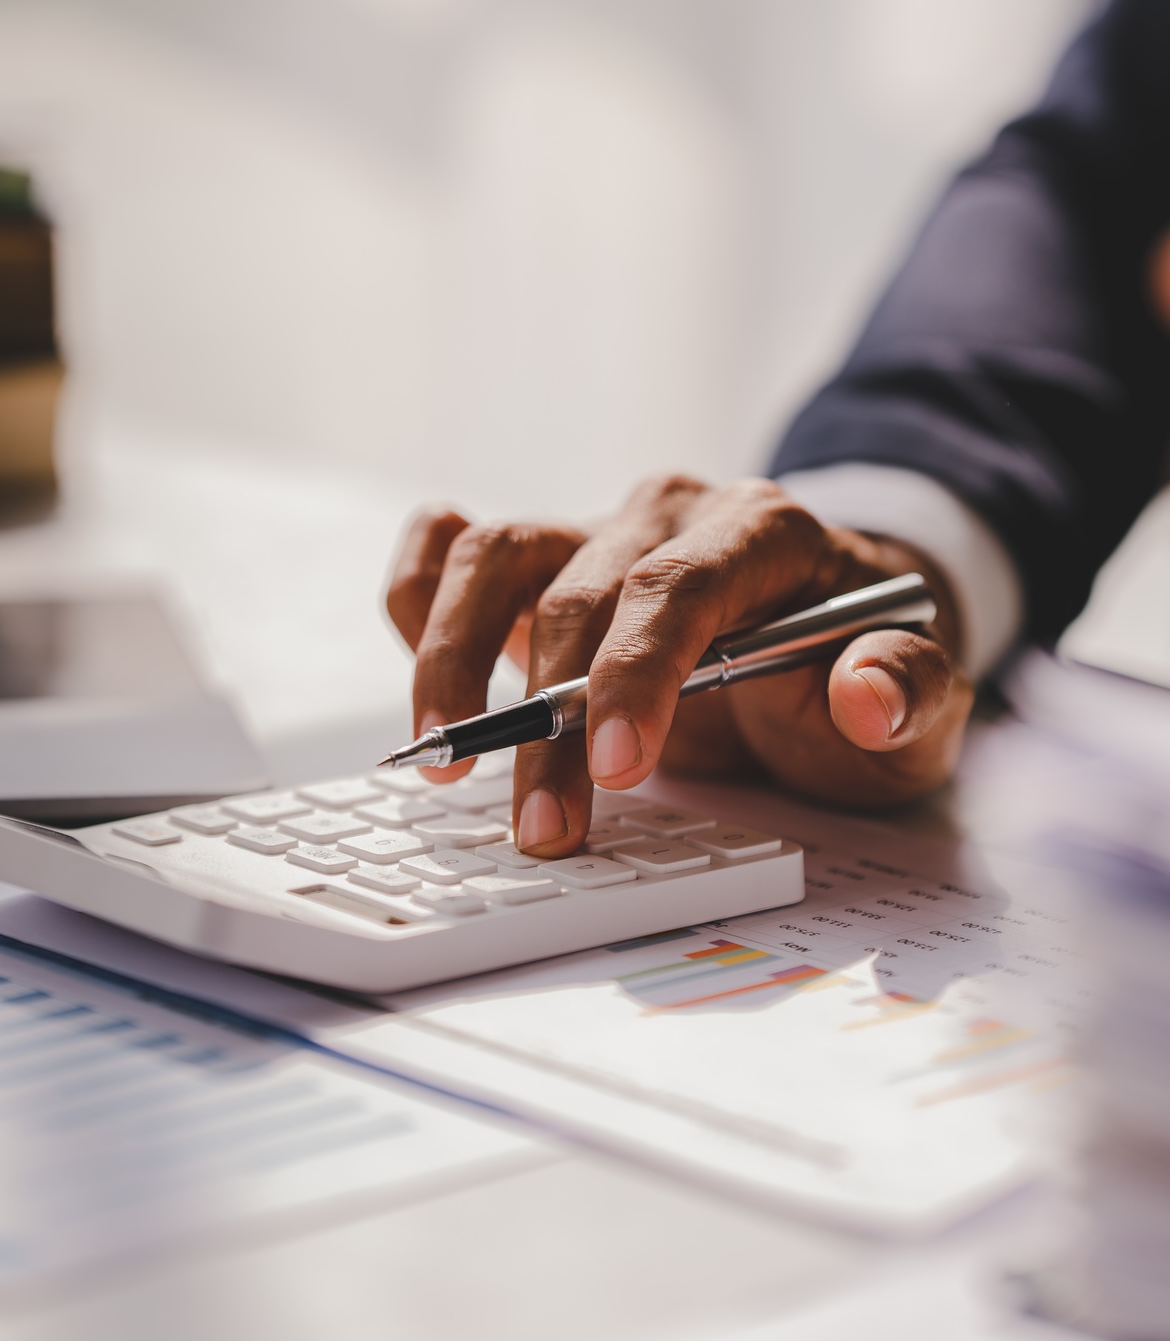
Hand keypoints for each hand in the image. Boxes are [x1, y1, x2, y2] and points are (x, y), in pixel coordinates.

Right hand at [384, 475, 972, 856]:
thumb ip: (909, 693)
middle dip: (550, 722)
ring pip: (496, 555)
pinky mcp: (545, 562)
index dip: (637, 671)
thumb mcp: (921, 704)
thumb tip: (865, 694)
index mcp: (764, 530)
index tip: (618, 767)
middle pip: (580, 593)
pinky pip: (456, 548)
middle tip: (546, 830)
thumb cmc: (858, 670)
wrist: (832, 631)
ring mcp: (597, 529)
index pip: (680, 584)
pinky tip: (422, 675)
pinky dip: (419, 596)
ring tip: (444, 763)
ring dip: (454, 661)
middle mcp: (669, 511)